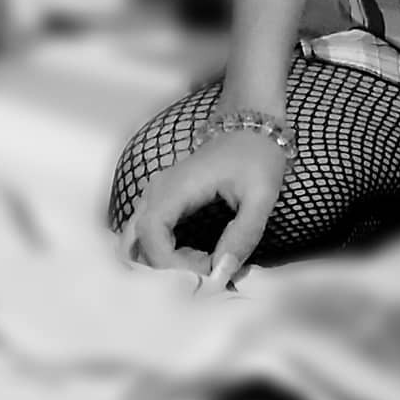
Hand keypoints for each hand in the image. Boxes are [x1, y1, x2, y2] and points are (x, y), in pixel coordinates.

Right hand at [120, 130, 287, 282]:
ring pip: (139, 244)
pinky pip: (150, 237)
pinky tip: (198, 258)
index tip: (205, 276)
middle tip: (204, 279)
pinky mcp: (163, 201)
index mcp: (177, 187)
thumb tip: (222, 275)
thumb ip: (243, 236)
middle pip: (137, 245)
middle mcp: (157, 192)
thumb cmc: (258, 153)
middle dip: (166, 272)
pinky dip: (167, 256)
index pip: (151, 238)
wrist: (253, 120)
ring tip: (203, 268)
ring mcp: (157, 196)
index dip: (172, 267)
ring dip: (165, 265)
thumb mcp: (262, 195)